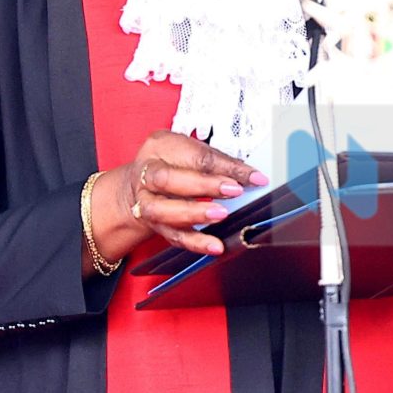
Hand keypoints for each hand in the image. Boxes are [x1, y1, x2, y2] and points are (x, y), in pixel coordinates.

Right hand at [93, 131, 267, 261]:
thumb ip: (217, 161)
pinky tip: (214, 246)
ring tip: (221, 215)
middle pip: (168, 180)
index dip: (226, 166)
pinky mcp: (154, 224)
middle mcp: (146, 175)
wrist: (139, 184)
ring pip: (162, 210)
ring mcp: (145, 201)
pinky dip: (195, 242)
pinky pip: (172, 235)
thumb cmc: (171, 162)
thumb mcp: (191, 150)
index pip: (195, 155)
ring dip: (195, 214)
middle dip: (203, 186)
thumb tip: (249, 175)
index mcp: (159, 147)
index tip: (253, 176)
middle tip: (233, 190)